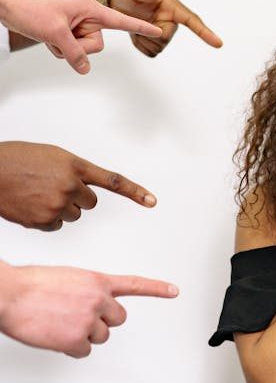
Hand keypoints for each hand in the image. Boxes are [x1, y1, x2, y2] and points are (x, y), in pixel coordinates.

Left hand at [0, 0, 161, 73]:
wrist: (5, 3)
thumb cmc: (30, 8)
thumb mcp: (55, 33)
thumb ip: (74, 54)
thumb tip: (84, 69)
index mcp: (90, 9)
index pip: (121, 21)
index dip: (141, 27)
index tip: (159, 31)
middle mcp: (86, 16)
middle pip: (97, 45)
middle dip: (79, 47)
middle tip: (59, 35)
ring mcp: (75, 24)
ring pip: (83, 50)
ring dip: (66, 48)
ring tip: (50, 34)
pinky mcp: (66, 31)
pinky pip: (71, 50)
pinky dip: (58, 48)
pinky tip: (46, 37)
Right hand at [0, 141, 156, 230]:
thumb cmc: (16, 160)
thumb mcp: (52, 156)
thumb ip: (74, 171)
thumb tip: (85, 189)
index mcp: (74, 165)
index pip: (112, 181)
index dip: (134, 192)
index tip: (152, 201)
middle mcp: (70, 185)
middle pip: (90, 203)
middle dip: (76, 197)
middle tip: (51, 186)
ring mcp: (57, 204)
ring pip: (73, 215)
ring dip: (60, 208)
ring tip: (37, 193)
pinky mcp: (43, 220)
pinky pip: (56, 226)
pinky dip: (45, 219)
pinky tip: (30, 205)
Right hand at [0, 262, 177, 357]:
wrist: (10, 295)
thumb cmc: (31, 285)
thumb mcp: (68, 278)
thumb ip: (85, 290)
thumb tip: (89, 304)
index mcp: (97, 281)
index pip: (134, 284)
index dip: (157, 288)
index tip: (174, 291)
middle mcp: (99, 299)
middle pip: (117, 319)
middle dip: (102, 320)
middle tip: (79, 317)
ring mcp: (89, 320)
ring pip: (101, 336)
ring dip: (85, 334)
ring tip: (61, 323)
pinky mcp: (76, 339)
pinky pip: (84, 351)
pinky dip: (72, 348)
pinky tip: (56, 336)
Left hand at [107, 0, 222, 56]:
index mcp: (172, 8)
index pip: (192, 21)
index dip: (205, 33)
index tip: (219, 44)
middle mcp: (172, 22)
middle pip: (166, 39)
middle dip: (150, 33)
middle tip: (136, 18)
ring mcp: (164, 33)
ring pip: (158, 48)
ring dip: (143, 39)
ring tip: (135, 23)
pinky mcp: (155, 42)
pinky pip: (150, 52)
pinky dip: (139, 44)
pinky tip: (135, 32)